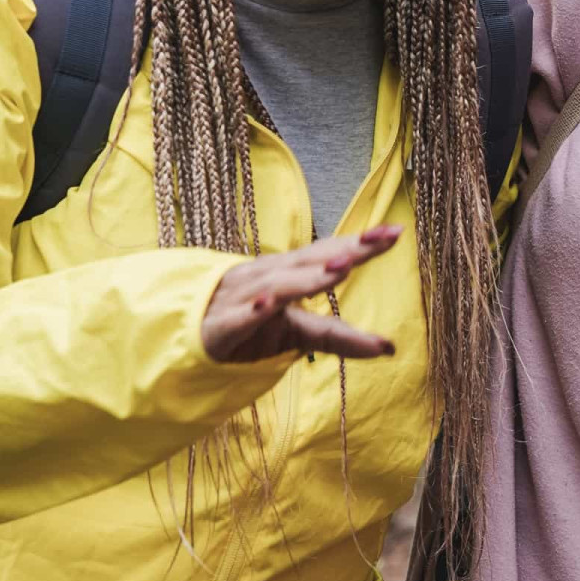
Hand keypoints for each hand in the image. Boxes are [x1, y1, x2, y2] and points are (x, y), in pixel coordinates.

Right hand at [201, 227, 402, 362]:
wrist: (182, 340)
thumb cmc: (246, 327)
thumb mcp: (297, 333)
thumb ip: (340, 337)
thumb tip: (391, 349)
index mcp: (286, 274)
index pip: (329, 255)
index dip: (361, 244)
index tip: (398, 231)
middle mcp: (266, 279)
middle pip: (309, 262)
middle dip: (344, 250)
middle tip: (380, 240)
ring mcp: (241, 301)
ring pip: (278, 287)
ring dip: (308, 277)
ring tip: (341, 269)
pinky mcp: (219, 329)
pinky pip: (237, 319)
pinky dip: (252, 311)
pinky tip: (267, 304)